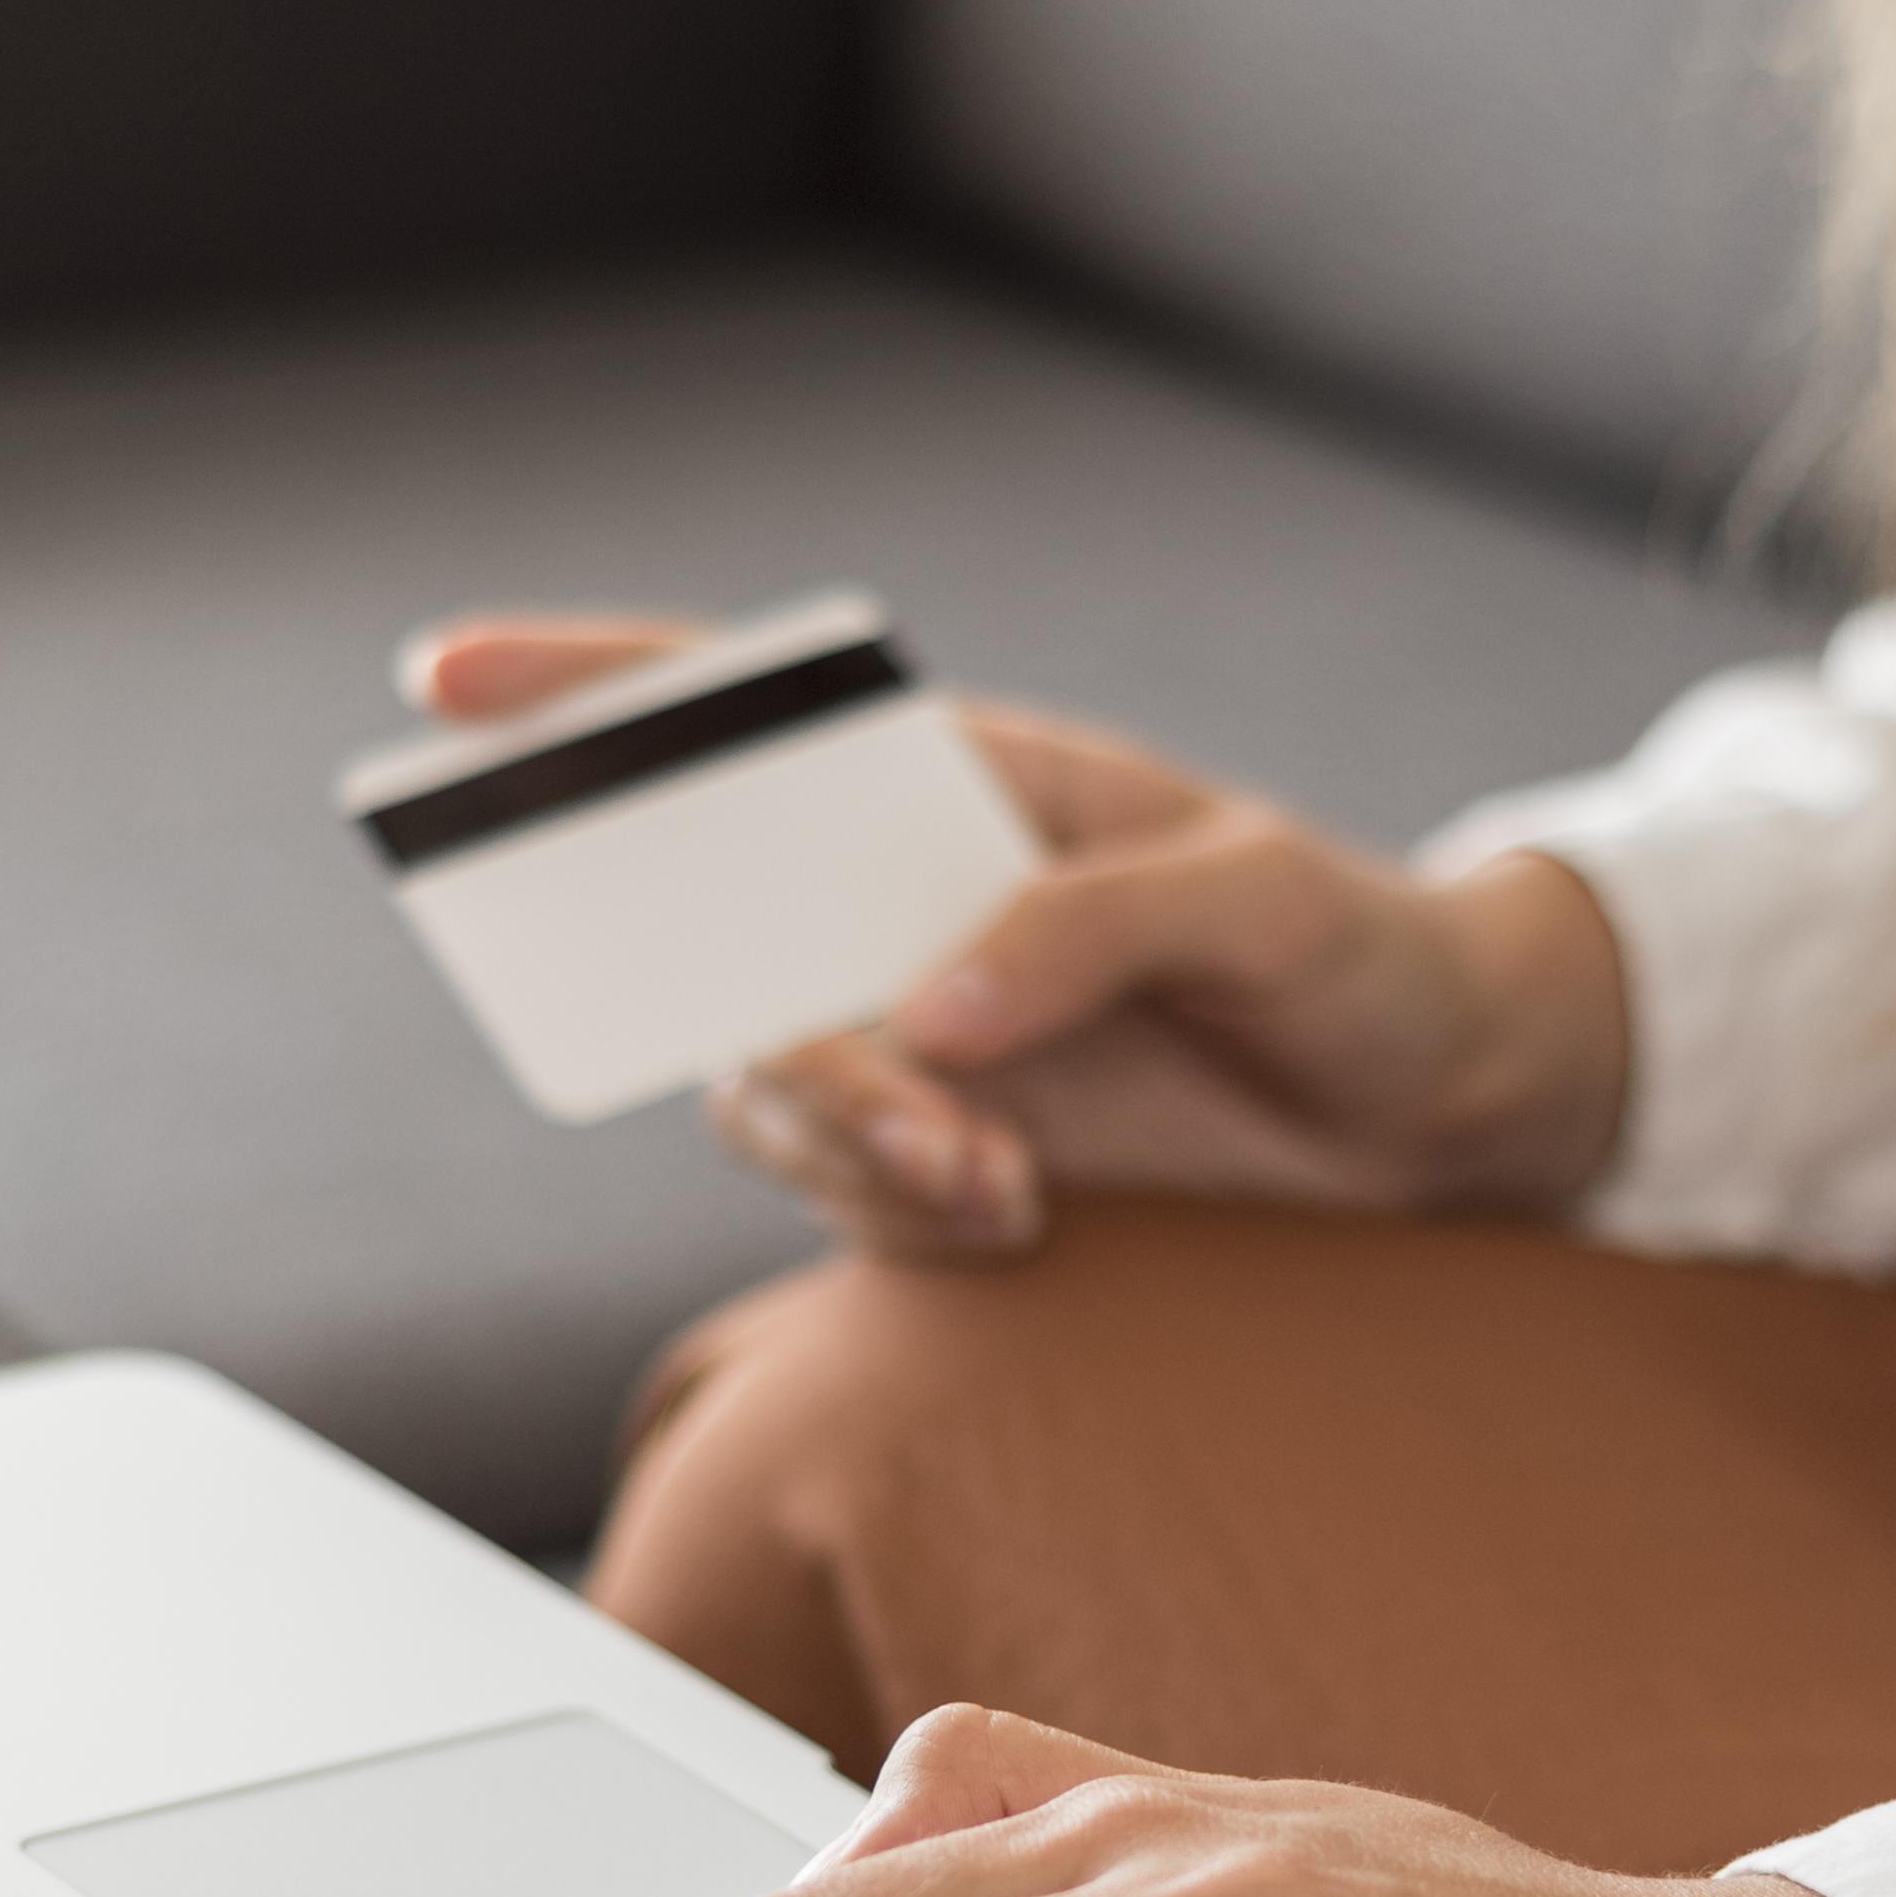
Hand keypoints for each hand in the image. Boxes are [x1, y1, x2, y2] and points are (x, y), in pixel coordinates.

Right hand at [401, 616, 1632, 1260]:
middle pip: (714, 943)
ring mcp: (908, 1037)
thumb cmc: (1361, 954)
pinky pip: (848, 1198)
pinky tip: (1025, 1218)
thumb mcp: (1264, 900)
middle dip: (777, 1042)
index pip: (739, 717)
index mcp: (958, 780)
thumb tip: (928, 1009)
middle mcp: (899, 903)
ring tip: (1001, 1185)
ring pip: (767, 1098)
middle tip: (902, 1112)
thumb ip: (1095, 924)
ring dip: (852, 1152)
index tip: (450, 676)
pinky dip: (911, 1220)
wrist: (1444, 1110)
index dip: (586, 690)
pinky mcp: (941, 1156)